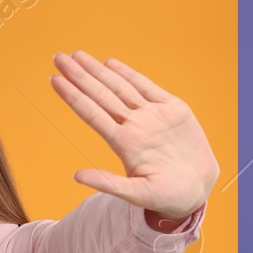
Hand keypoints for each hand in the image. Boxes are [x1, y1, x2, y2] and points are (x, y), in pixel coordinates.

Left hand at [49, 51, 217, 220]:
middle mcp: (134, 126)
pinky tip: (110, 64)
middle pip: (101, 95)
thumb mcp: (137, 194)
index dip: (73, 96)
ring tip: (77, 55)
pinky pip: (148, 87)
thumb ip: (108, 183)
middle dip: (79, 76)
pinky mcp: (173, 110)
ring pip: (120, 87)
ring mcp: (152, 116)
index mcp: (123, 144)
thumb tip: (75, 176)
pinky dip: (129, 74)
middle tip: (58, 57)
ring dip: (98, 71)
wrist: (198, 190)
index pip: (91, 114)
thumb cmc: (166, 197)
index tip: (54, 80)